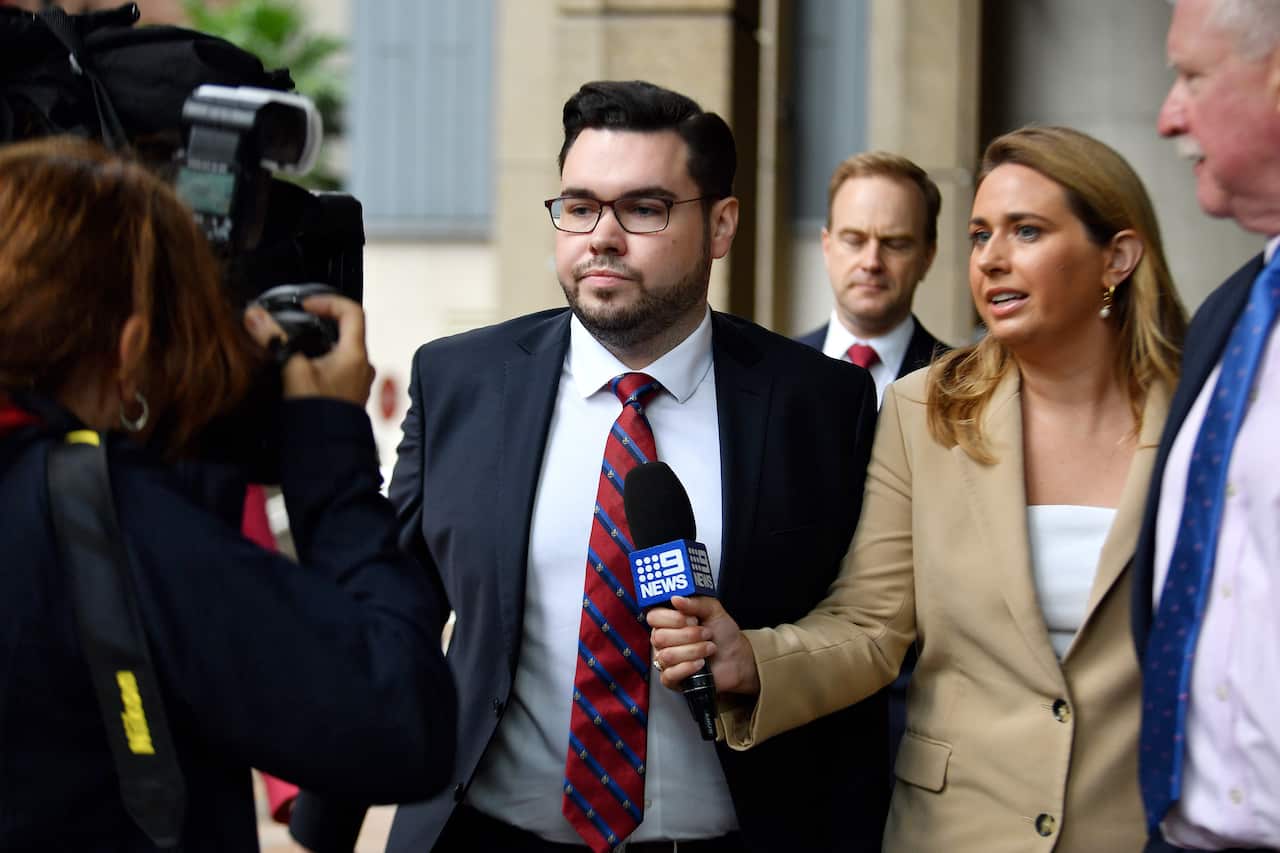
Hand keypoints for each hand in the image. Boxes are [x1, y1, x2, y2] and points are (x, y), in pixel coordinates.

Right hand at [244, 296, 375, 405]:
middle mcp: (362, 365)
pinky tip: (301, 367)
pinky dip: (321, 359)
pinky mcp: (349, 393)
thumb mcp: (293, 371)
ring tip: (295, 344)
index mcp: (355, 354)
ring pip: (341, 349)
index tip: (306, 305)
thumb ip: (275, 340)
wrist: (326, 450)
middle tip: (297, 321)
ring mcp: (358, 380)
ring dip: (320, 342)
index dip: (328, 301)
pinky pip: (338, 367)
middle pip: (346, 330)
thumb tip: (255, 315)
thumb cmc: (317, 412)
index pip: (352, 311)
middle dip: (320, 322)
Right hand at [647, 596, 760, 695]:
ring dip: (693, 651)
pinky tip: (701, 664)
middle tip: (706, 634)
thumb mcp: (714, 610)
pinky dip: (688, 667)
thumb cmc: (723, 634)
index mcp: (668, 621)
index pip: (653, 617)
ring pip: (666, 656)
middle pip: (659, 637)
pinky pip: (669, 675)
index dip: (672, 618)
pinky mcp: (672, 679)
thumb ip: (696, 602)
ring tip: (709, 648)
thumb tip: (675, 598)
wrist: (737, 658)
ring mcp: (666, 660)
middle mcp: (663, 640)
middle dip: (688, 635)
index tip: (692, 619)